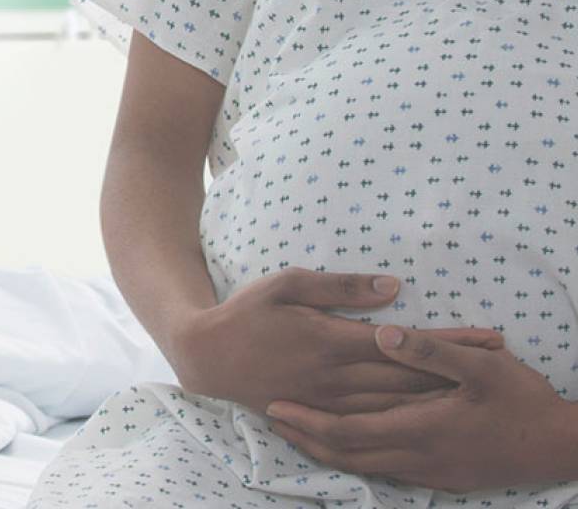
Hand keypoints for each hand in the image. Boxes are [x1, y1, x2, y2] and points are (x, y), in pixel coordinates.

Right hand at [169, 266, 504, 417]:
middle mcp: (339, 378)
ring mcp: (333, 403)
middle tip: (499, 360)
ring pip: (400, 406)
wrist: (208, 356)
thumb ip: (340, 286)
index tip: (486, 335)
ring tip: (478, 390)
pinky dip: (411, 421)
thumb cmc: (247, 312)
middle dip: (459, 368)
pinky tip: (431, 419)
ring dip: (443, 397)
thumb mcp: (288, 283)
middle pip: (411, 376)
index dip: (449, 340)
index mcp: (333, 340)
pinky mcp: (324, 417)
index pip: (406, 342)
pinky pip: (377, 424)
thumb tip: (392, 287)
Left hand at [265, 325, 574, 493]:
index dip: (309, 420)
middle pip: (348, 455)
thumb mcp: (480, 365)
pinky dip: (357, 458)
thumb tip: (384, 331)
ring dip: (327, 450)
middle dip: (307, 438)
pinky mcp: (444, 476)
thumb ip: (429, 349)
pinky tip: (348, 447)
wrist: (562, 447)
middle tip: (272, 418)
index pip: (349, 431)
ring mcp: (433, 472)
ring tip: (296, 431)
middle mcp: (420, 457)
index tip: (276, 404)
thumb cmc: (522, 400)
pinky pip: (388, 472)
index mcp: (421, 428)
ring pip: (366, 467)